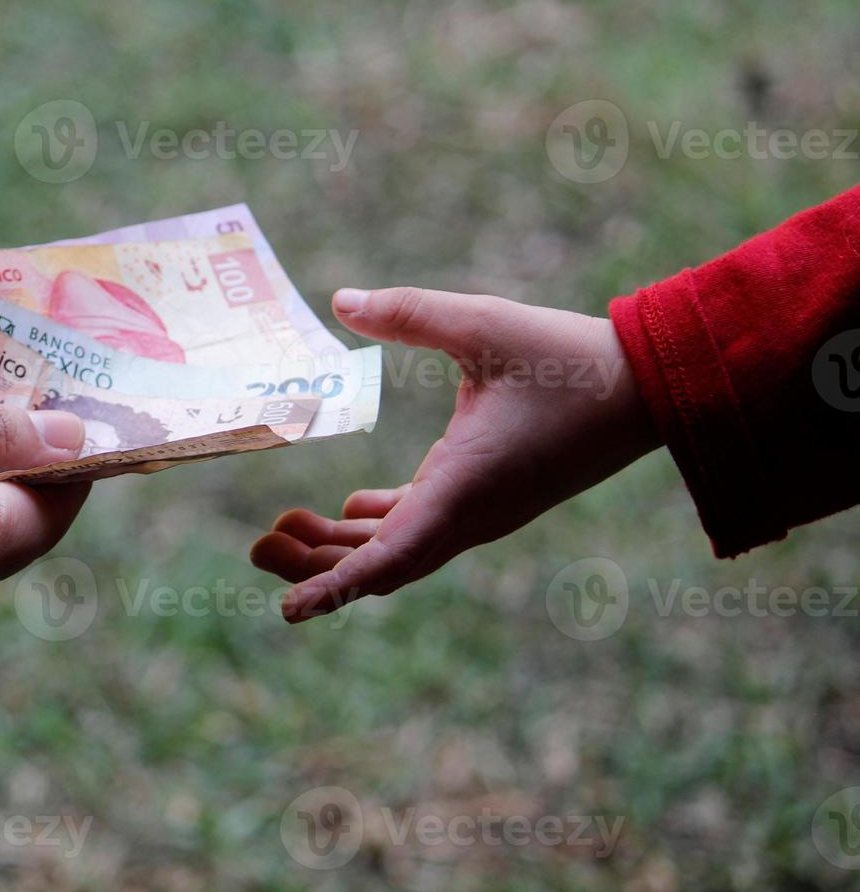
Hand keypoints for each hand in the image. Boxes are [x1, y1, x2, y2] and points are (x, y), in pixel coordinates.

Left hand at [250, 288, 657, 621]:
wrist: (650, 387)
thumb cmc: (569, 358)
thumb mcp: (483, 324)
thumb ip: (408, 312)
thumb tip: (341, 299)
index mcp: (464, 487)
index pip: (387, 558)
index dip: (332, 586)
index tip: (286, 609)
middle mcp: (469, 515)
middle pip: (379, 564)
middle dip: (316, 563)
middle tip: (257, 544)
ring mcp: (480, 511)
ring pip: (399, 548)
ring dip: (342, 545)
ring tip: (282, 524)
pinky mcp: (488, 496)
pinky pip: (424, 525)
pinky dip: (380, 525)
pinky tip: (351, 506)